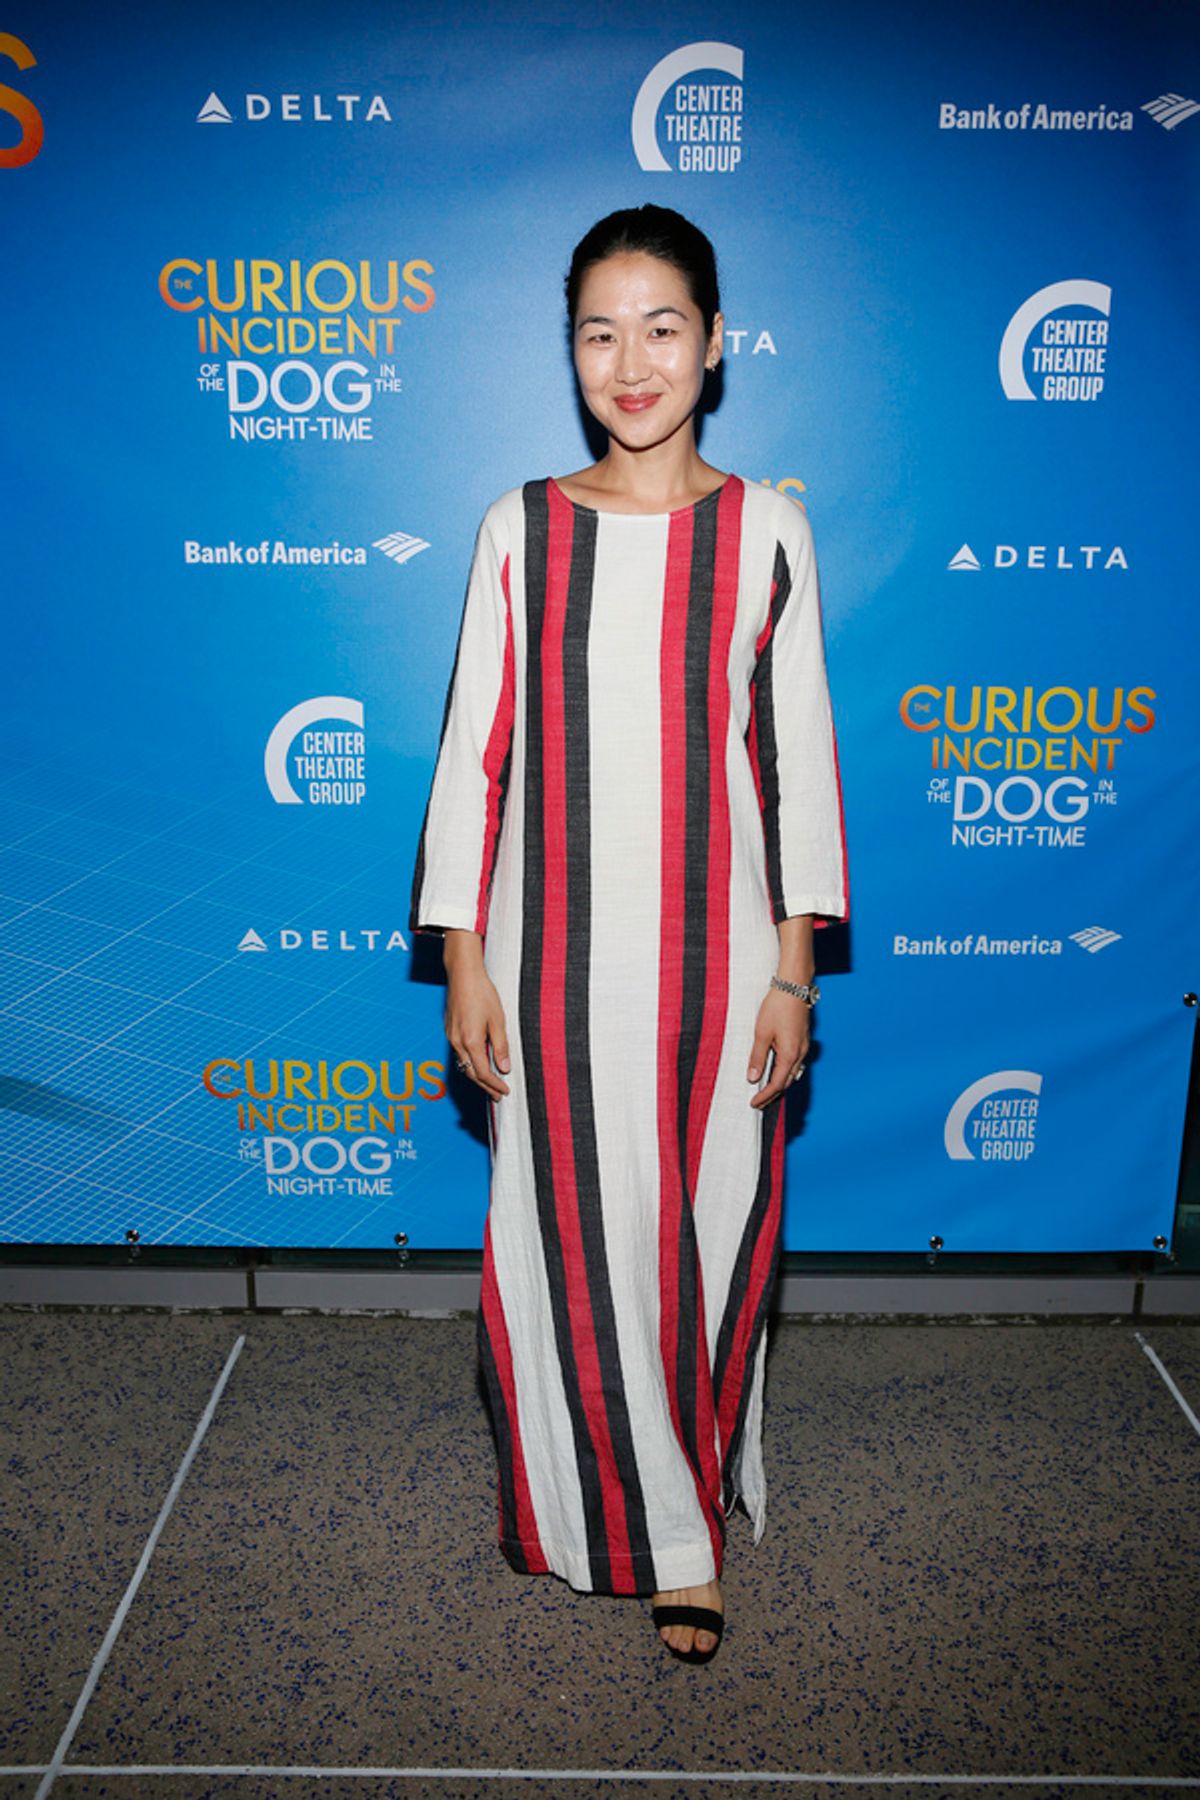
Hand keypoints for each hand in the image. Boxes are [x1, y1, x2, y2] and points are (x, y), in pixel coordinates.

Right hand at [443, 932, 510, 1099]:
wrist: (463, 975)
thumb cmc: (482, 994)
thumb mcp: (497, 1020)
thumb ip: (501, 1046)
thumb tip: (504, 1068)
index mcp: (471, 1041)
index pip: (483, 1073)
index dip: (495, 1085)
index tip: (505, 1091)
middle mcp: (457, 1042)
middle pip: (471, 1073)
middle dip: (485, 1086)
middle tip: (497, 1096)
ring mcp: (451, 1036)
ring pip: (464, 1064)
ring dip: (477, 1076)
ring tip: (490, 1084)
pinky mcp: (450, 1030)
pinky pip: (459, 1053)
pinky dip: (470, 1063)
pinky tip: (478, 1063)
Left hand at [746, 985, 810, 1108]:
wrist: (793, 986)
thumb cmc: (777, 1007)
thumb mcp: (762, 1033)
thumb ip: (758, 1057)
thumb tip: (753, 1077)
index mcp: (790, 1054)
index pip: (777, 1084)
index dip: (765, 1096)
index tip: (754, 1104)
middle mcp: (800, 1053)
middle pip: (787, 1082)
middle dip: (772, 1094)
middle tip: (758, 1103)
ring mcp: (803, 1047)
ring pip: (792, 1074)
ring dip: (779, 1084)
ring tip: (765, 1091)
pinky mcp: (803, 1040)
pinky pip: (795, 1063)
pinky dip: (785, 1072)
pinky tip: (776, 1071)